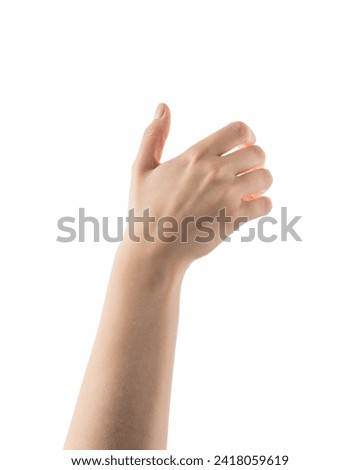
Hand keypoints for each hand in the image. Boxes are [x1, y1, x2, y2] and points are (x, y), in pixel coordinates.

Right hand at [125, 103, 272, 268]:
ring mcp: (227, 196)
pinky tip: (248, 208)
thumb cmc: (146, 210)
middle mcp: (215, 172)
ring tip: (248, 190)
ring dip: (260, 183)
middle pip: (258, 153)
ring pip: (265, 177)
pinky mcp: (235, 219)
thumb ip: (153, 136)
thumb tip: (163, 107)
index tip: (244, 145)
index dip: (247, 135)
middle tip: (245, 171)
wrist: (154, 250)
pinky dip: (261, 205)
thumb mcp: (141, 169)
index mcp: (195, 156)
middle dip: (255, 160)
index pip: (239, 130)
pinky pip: (266, 205)